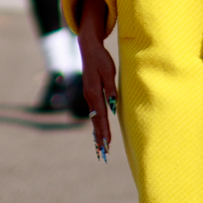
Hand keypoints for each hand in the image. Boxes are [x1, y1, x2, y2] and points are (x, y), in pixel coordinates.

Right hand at [73, 0, 118, 157]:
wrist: (88, 48)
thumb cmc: (101, 59)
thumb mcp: (109, 72)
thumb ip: (111, 89)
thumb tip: (114, 107)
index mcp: (94, 92)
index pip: (101, 115)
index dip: (104, 130)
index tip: (107, 143)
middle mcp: (89, 97)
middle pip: (95, 120)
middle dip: (99, 137)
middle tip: (103, 153)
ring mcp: (88, 96)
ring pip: (93, 118)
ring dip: (97, 133)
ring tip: (100, 148)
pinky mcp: (90, 94)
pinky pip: (93, 113)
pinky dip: (96, 124)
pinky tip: (97, 131)